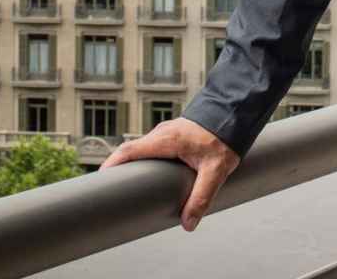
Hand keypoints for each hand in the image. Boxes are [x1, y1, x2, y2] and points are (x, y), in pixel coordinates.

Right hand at [100, 117, 239, 230]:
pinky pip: (150, 147)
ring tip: (123, 185)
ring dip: (130, 163)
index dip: (112, 164)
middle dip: (117, 167)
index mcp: (166, 140)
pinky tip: (146, 174)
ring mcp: (166, 132)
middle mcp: (162, 133)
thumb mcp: (215, 171)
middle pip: (130, 150)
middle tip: (107, 188)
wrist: (236, 113)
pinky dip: (142, 159)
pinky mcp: (173, 134)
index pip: (130, 150)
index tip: (100, 180)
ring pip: (141, 148)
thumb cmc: (225, 138)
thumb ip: (202, 197)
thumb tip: (188, 223)